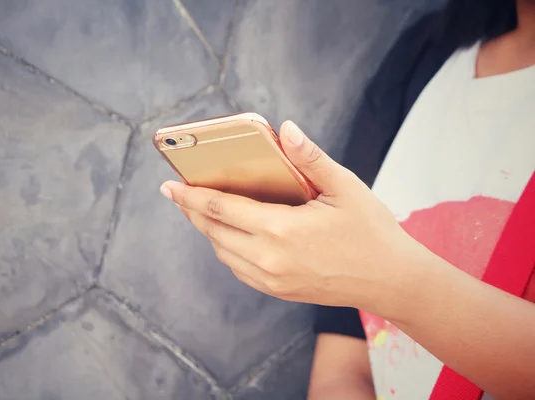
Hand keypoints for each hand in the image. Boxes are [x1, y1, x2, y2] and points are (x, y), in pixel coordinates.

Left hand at [160, 121, 423, 313]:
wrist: (391, 281)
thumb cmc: (371, 231)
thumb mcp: (345, 187)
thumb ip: (310, 158)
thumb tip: (285, 128)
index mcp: (281, 229)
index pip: (221, 208)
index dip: (191, 195)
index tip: (169, 185)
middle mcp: (269, 258)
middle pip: (214, 231)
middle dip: (193, 210)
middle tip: (179, 194)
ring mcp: (272, 280)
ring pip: (223, 252)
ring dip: (208, 230)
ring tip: (202, 210)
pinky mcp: (279, 291)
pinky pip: (239, 268)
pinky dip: (226, 249)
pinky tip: (231, 234)